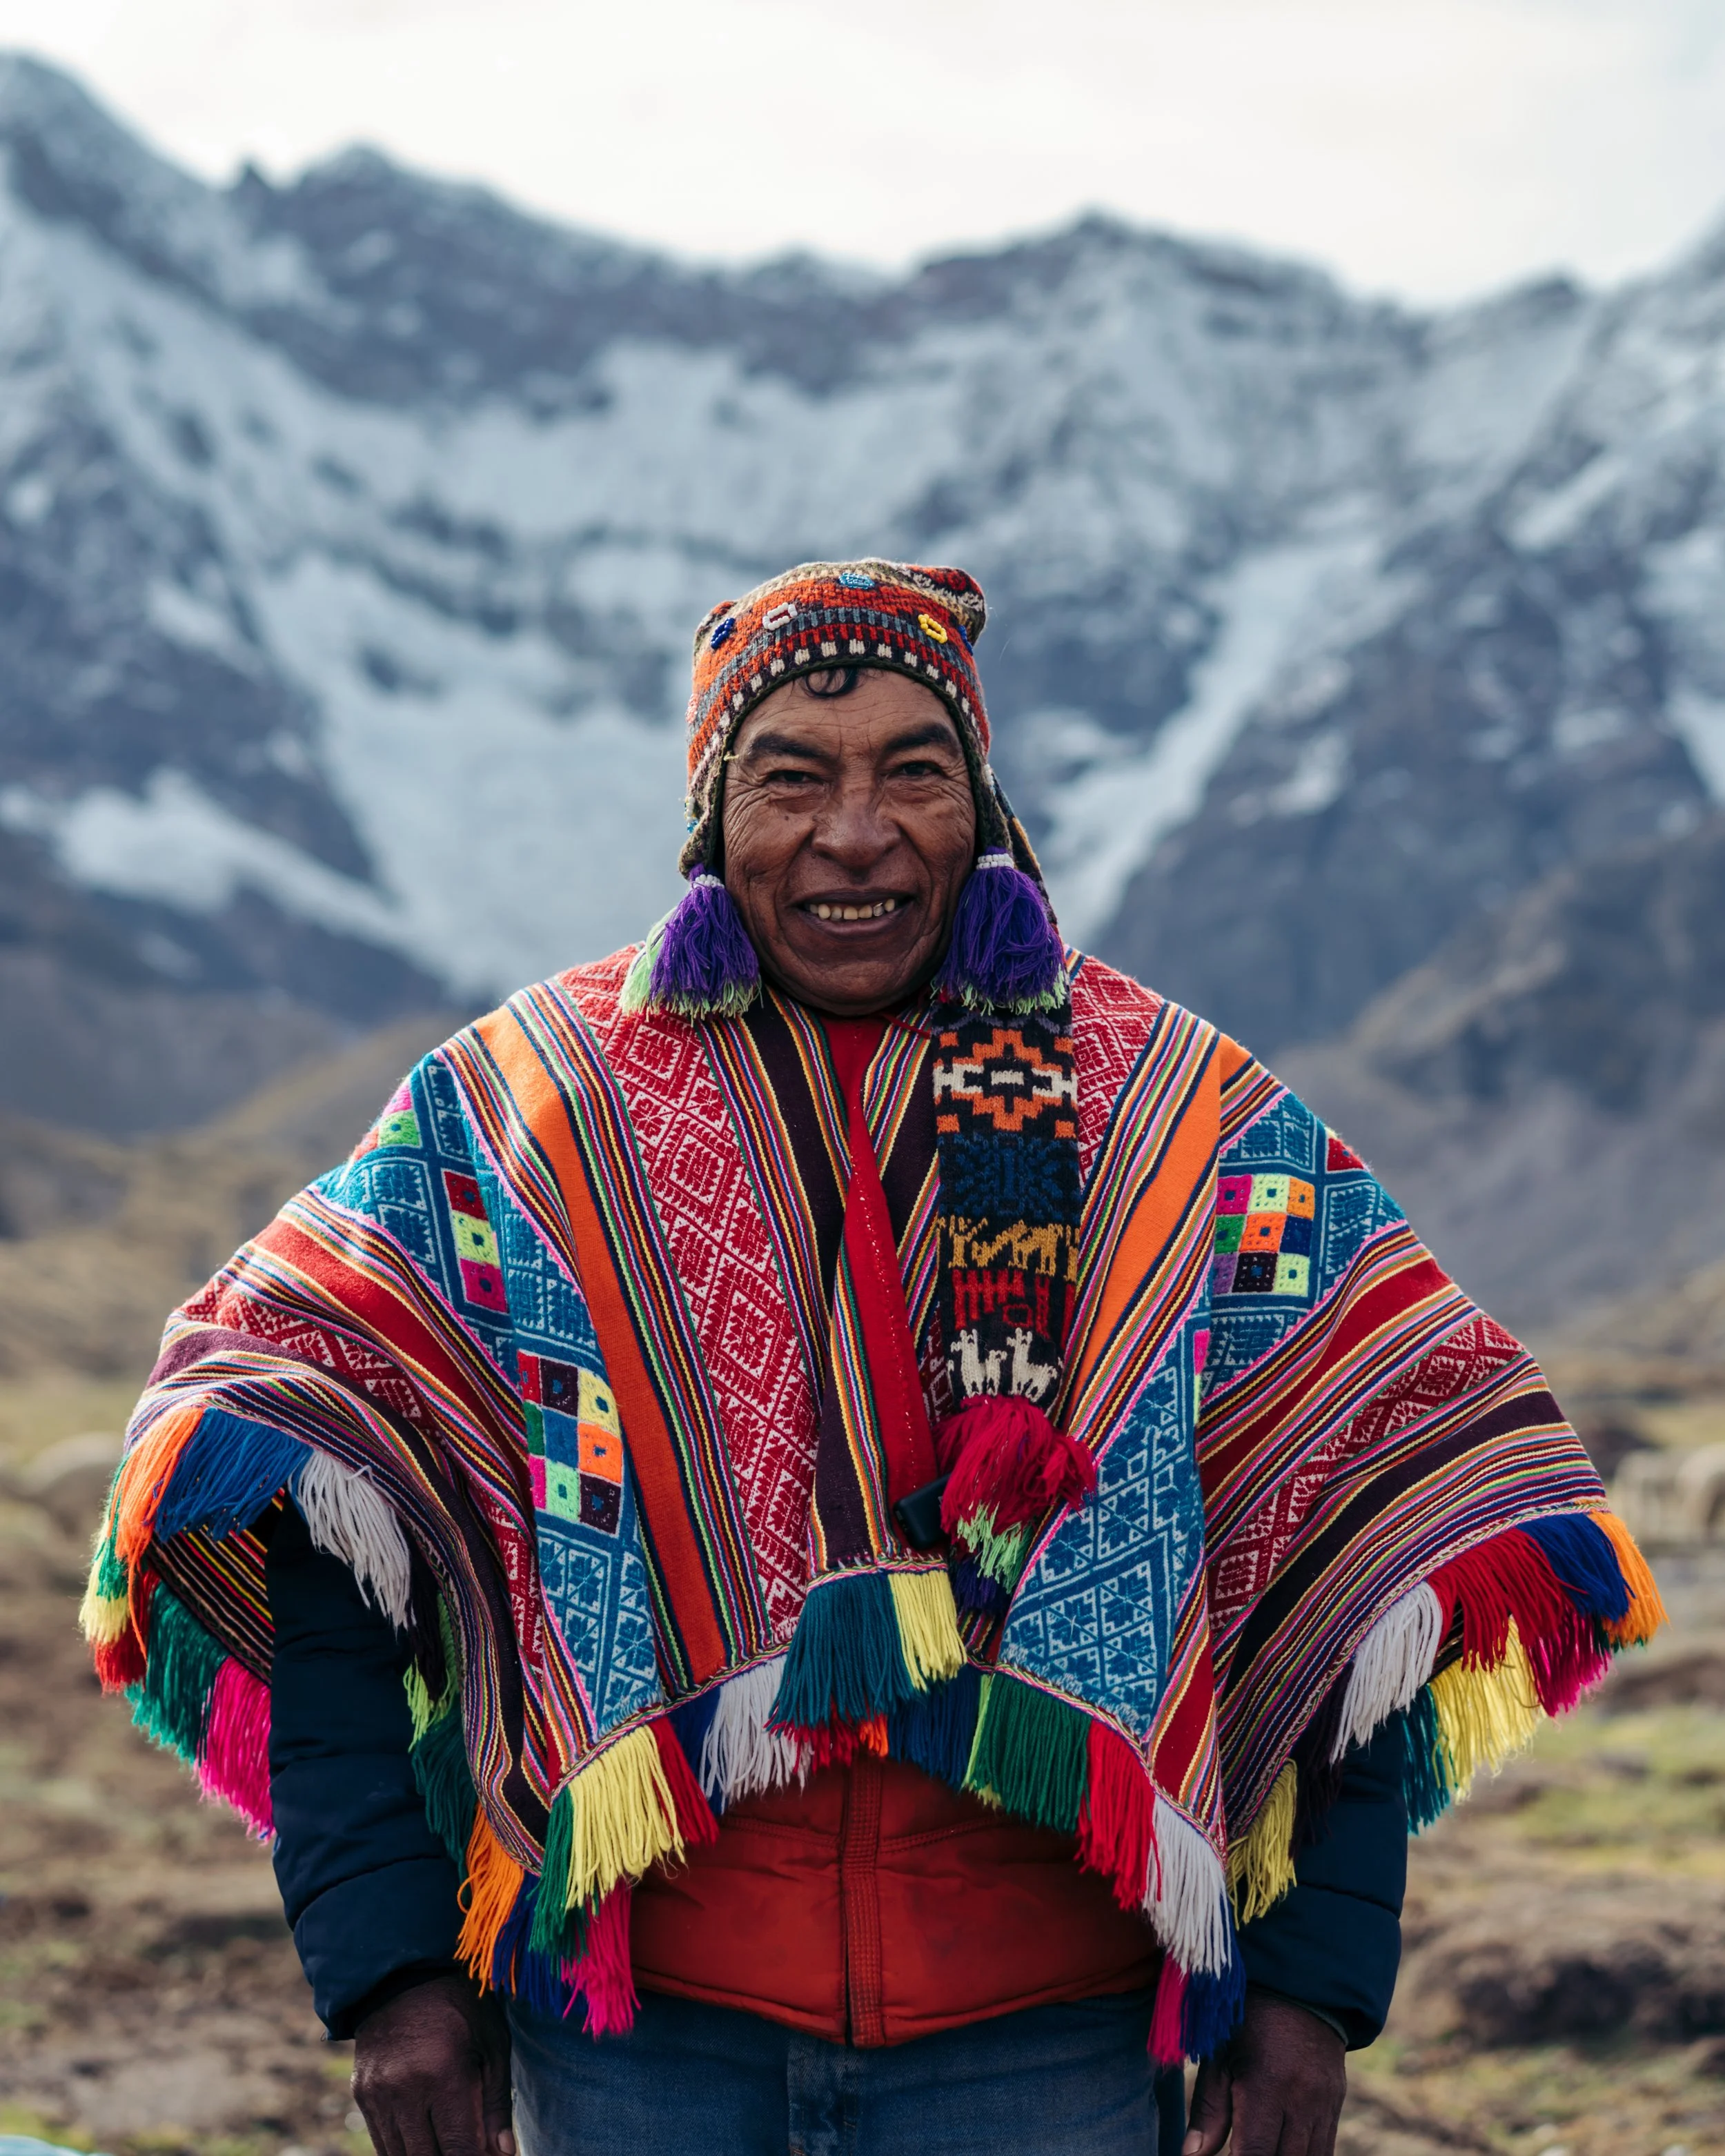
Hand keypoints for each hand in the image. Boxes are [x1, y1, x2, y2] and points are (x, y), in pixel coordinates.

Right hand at [351, 1971, 514, 2155]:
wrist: (403, 1973)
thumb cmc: (461, 2006)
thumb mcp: (492, 2043)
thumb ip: (496, 2104)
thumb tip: (504, 2154)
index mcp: (443, 2075)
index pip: (459, 2150)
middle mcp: (405, 2091)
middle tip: (471, 2150)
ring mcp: (378, 2096)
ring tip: (451, 2144)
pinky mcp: (362, 2096)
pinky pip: (383, 2142)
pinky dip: (406, 2150)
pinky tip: (427, 2141)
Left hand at [1183, 1990, 1345, 2155]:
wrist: (1300, 1984)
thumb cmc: (1247, 2017)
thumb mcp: (1219, 2053)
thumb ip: (1208, 2109)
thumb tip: (1192, 2155)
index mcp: (1267, 2085)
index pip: (1255, 2154)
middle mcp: (1302, 2101)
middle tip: (1236, 2151)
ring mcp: (1324, 2105)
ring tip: (1259, 2147)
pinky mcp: (1336, 2105)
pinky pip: (1325, 2150)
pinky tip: (1280, 2148)